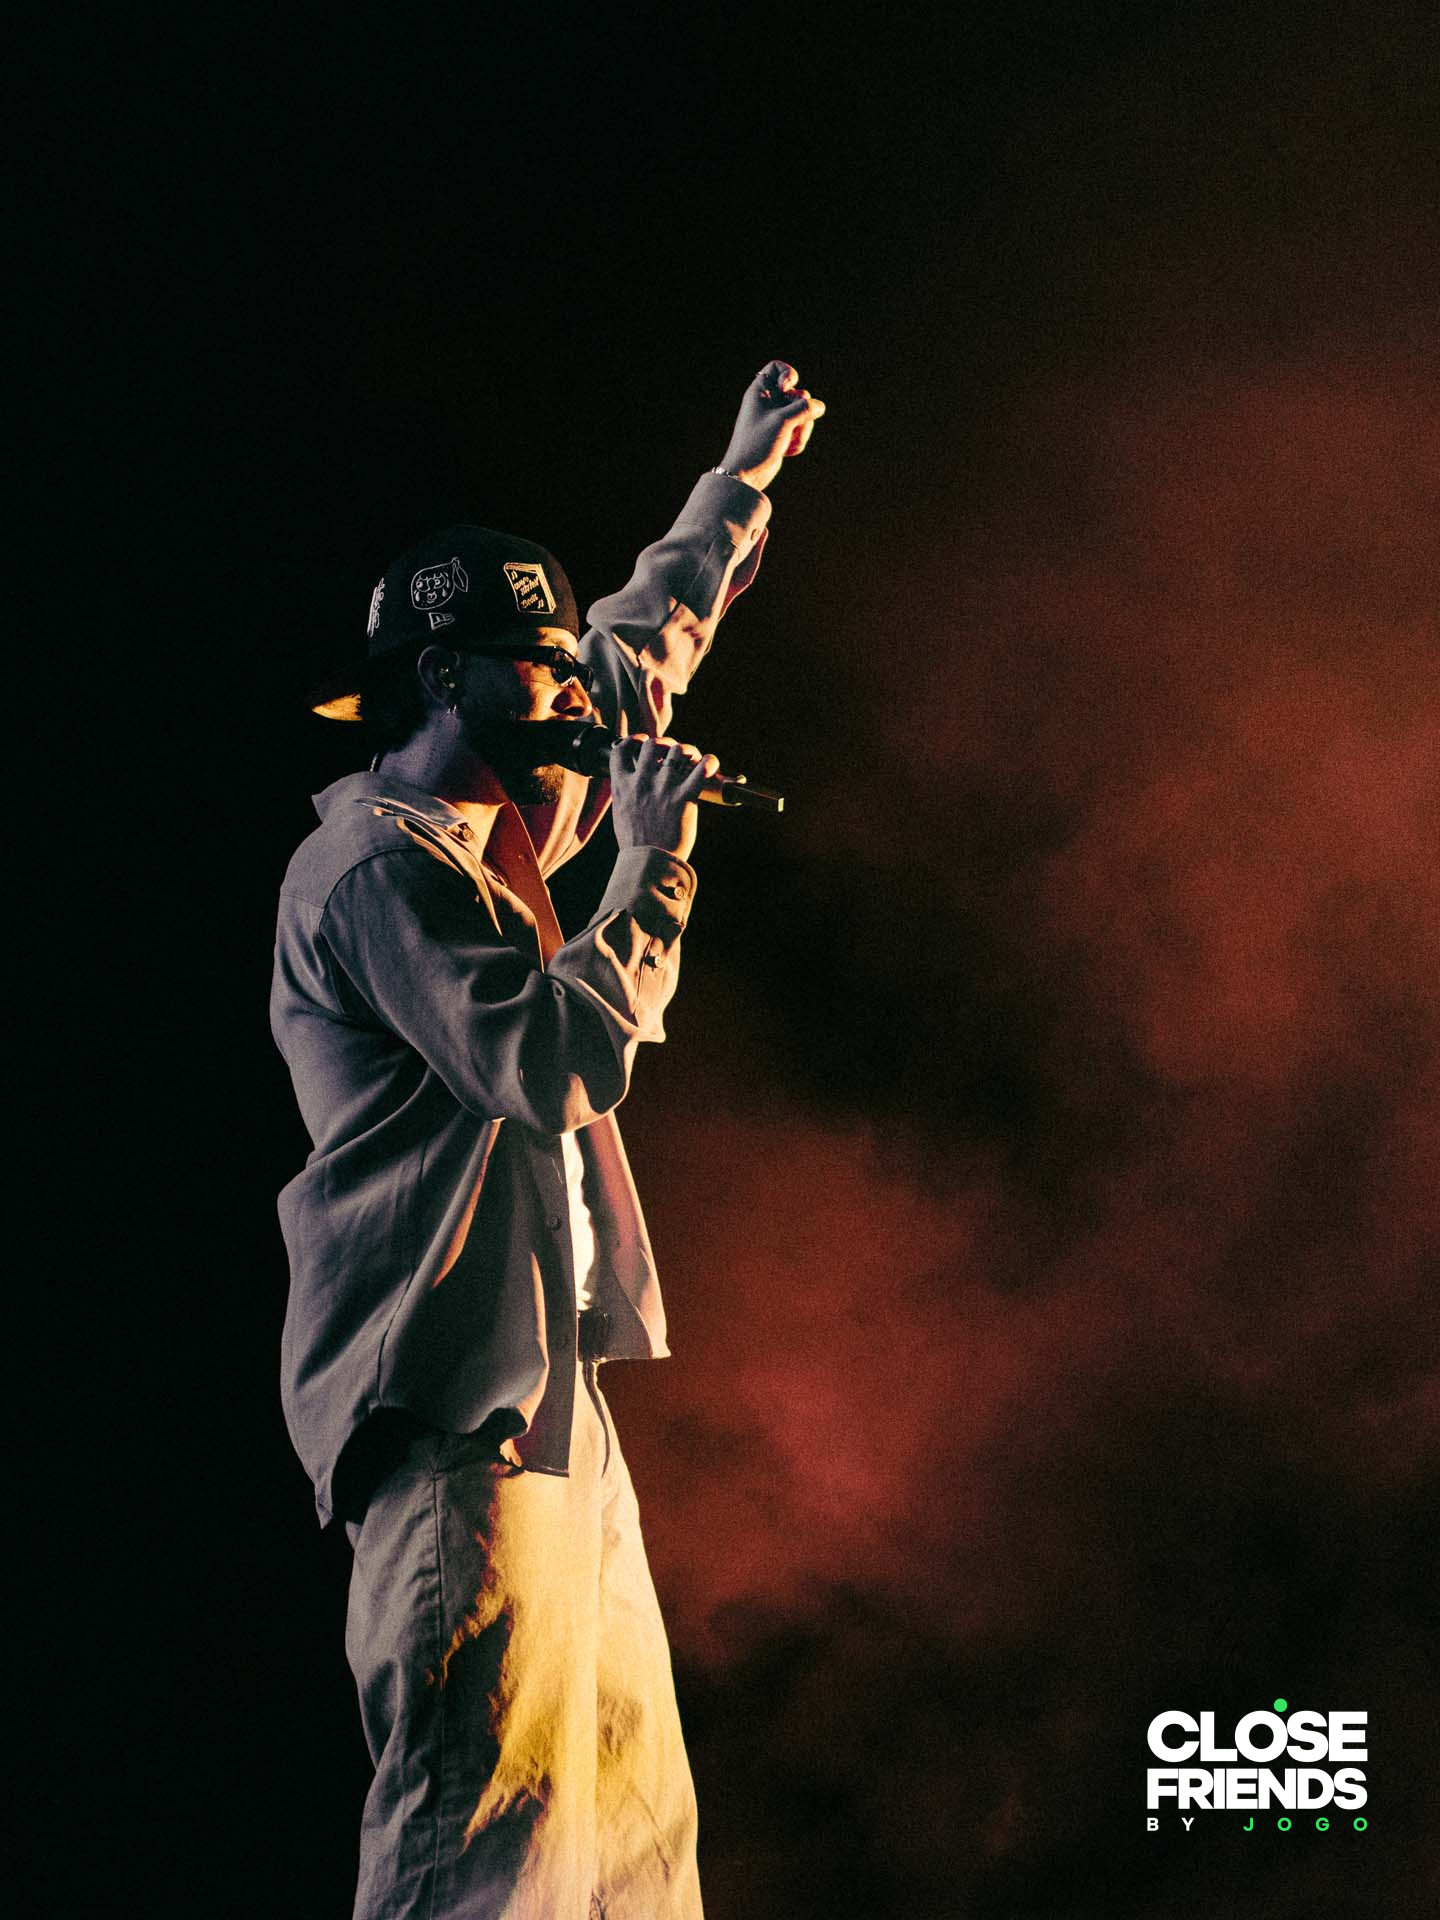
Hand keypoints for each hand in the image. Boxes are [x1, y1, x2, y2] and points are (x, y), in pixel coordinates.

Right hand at [609, 735, 719, 863]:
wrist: (649, 862)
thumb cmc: (636, 842)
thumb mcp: (621, 812)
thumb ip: (626, 793)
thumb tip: (633, 781)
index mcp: (622, 785)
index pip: (622, 749)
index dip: (633, 741)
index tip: (642, 743)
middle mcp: (642, 781)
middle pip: (654, 744)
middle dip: (665, 746)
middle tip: (673, 755)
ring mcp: (664, 787)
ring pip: (678, 751)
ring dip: (686, 753)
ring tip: (692, 761)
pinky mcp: (685, 797)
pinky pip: (702, 770)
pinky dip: (710, 762)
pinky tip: (710, 763)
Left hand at [719, 360, 826, 491]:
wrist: (746, 474)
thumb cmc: (757, 443)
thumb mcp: (783, 421)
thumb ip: (804, 408)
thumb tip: (820, 406)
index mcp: (760, 392)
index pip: (777, 368)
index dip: (788, 375)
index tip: (787, 389)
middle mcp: (768, 402)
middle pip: (799, 394)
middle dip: (801, 412)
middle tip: (790, 424)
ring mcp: (776, 419)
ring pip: (803, 414)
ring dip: (801, 430)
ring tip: (788, 442)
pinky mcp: (782, 434)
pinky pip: (801, 430)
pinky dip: (798, 441)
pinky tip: (786, 451)